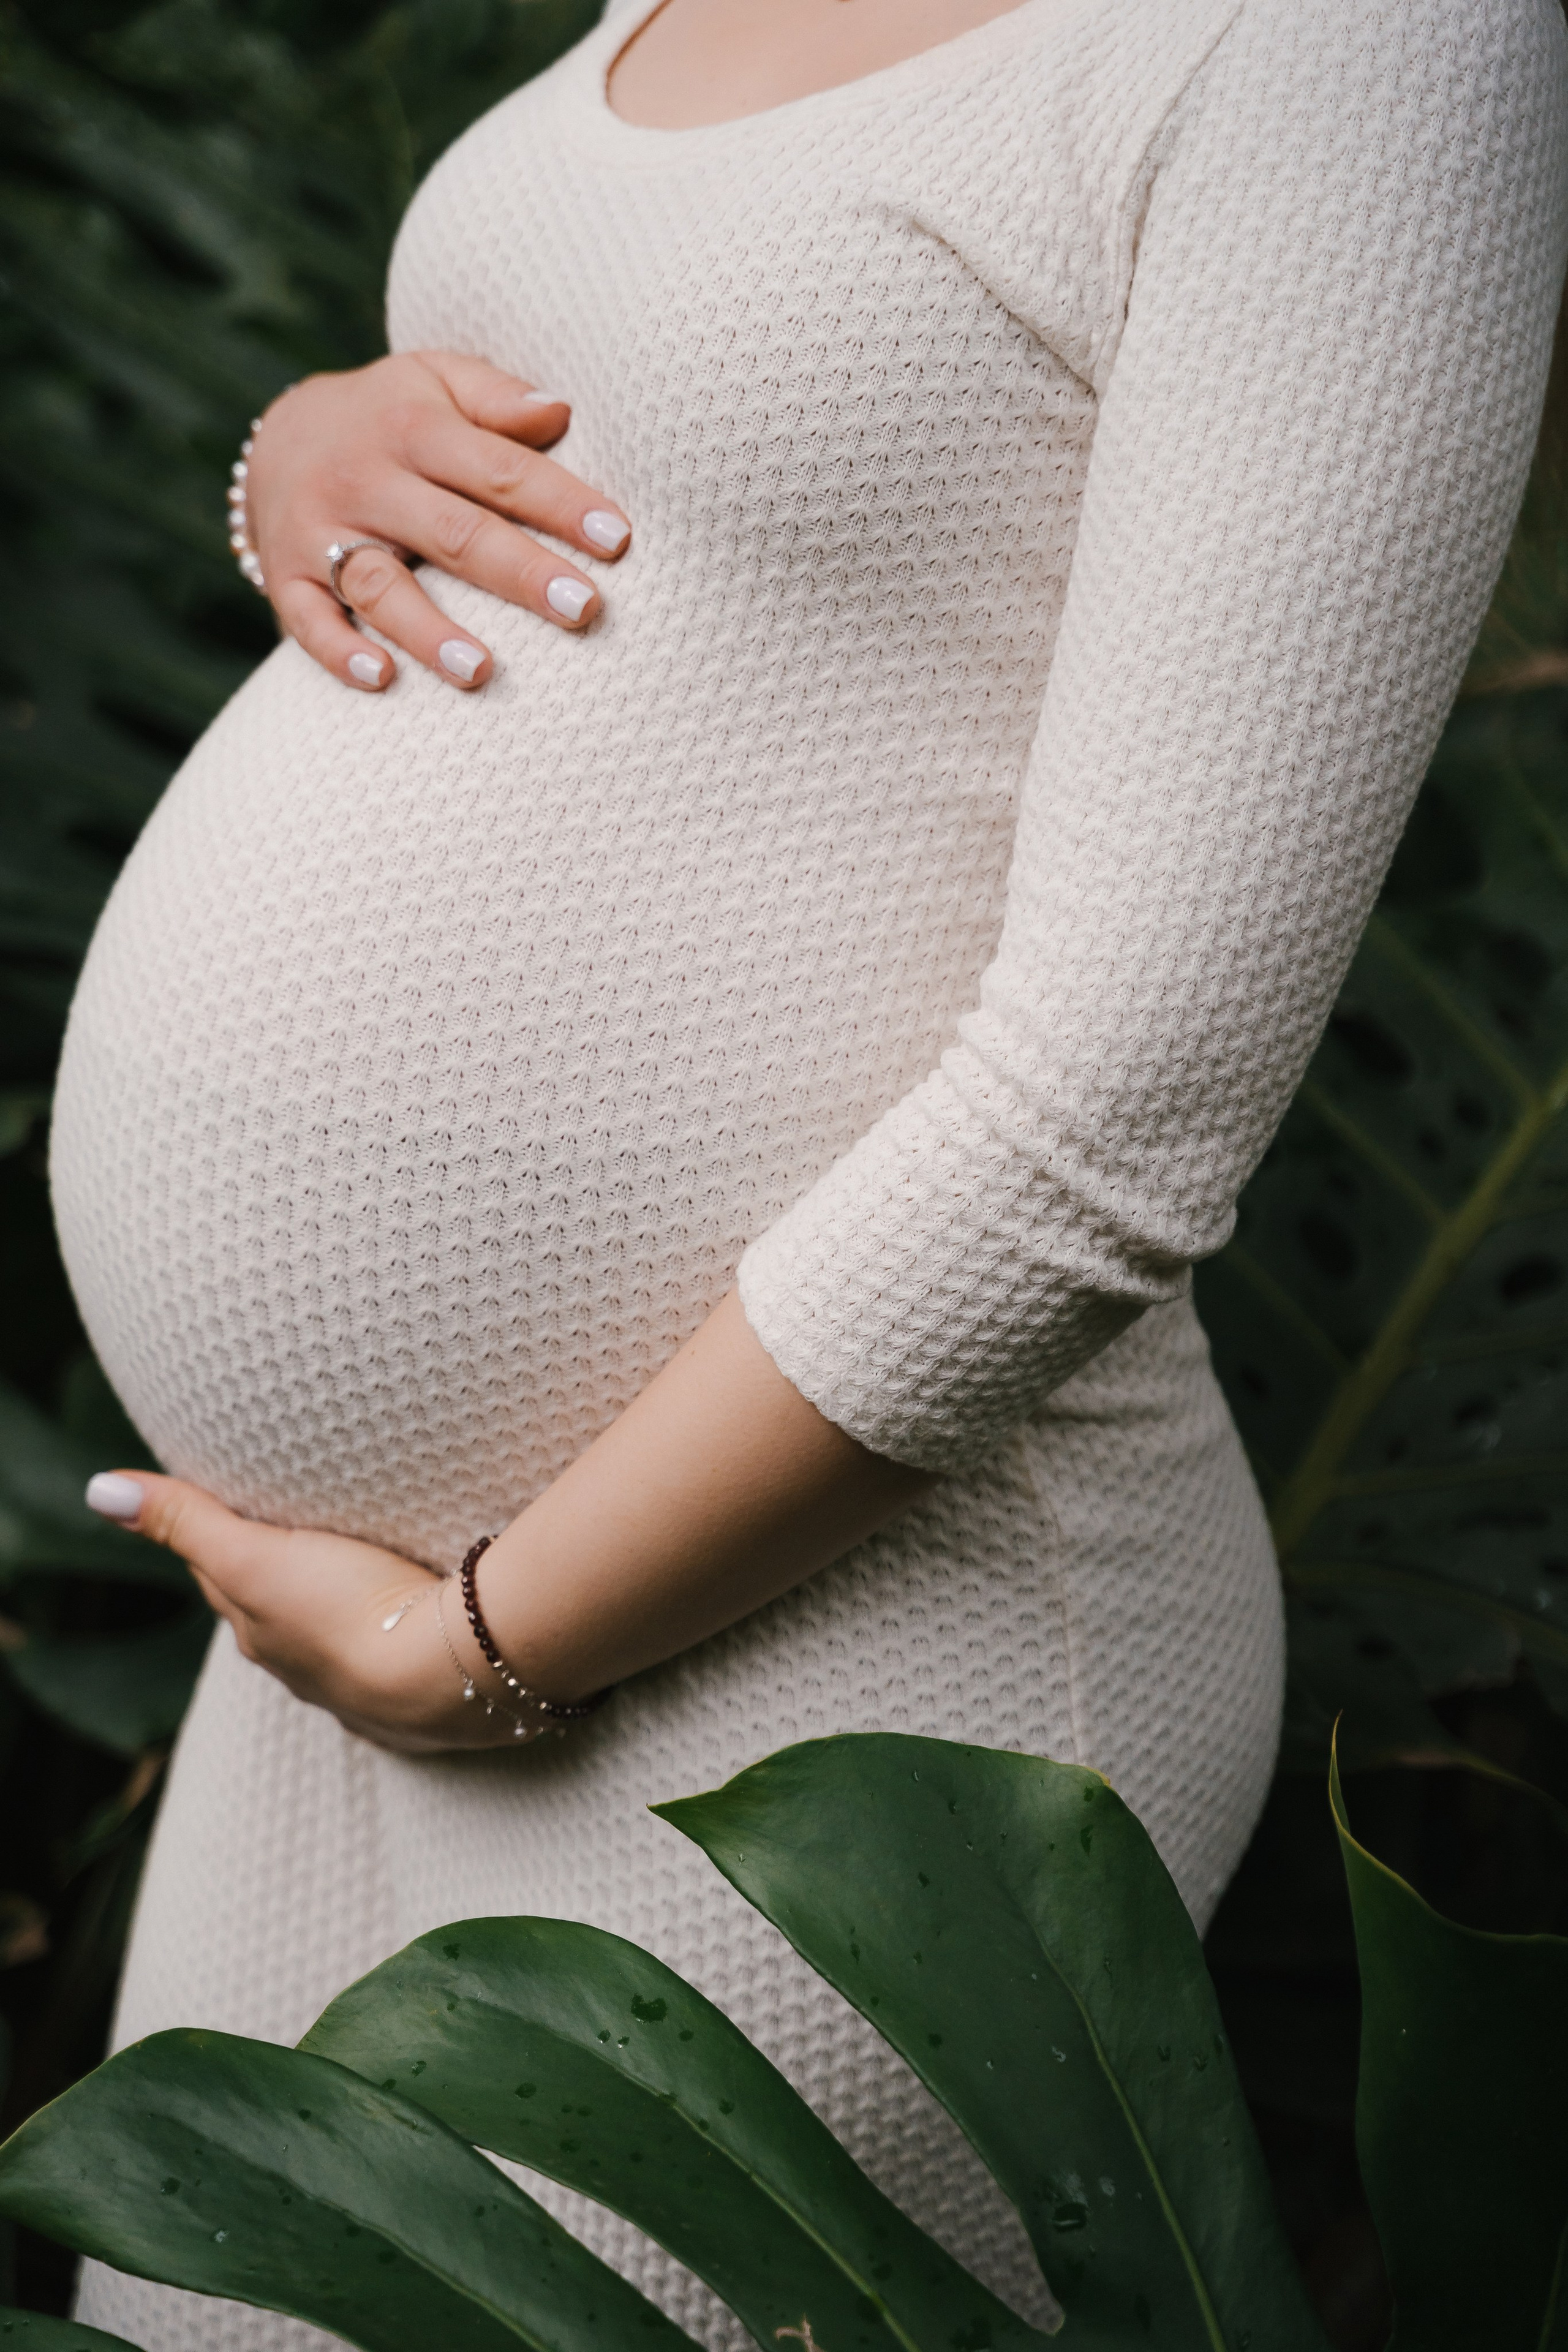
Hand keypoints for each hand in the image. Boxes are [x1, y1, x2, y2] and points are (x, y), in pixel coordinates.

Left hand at [84, 1472, 540, 1752]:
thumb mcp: (254, 1555)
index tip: (230, 1501)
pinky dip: (392, 1642)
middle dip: (279, 1574)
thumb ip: (186, 1520)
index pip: (227, 1577)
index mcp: (261, 1631)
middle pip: (278, 1610)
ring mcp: (364, 1688)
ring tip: (357, 1571)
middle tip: (294, 1526)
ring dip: (339, 1609)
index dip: (224, 1538)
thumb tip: (97, 1488)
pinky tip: (407, 1633)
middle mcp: (304, 1667)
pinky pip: (394, 1663)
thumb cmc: (345, 1609)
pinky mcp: (420, 1699)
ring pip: (336, 1637)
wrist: (446, 1675)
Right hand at [245, 351, 631, 694]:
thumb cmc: (390, 415)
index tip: (617, 538)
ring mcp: (321, 533)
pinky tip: (382, 680)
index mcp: (415, 429)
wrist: (277, 435)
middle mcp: (367, 480)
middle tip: (581, 608)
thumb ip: (497, 397)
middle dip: (519, 572)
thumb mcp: (436, 379)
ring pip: (380, 586)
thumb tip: (560, 412)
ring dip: (429, 631)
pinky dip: (340, 654)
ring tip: (481, 671)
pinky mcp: (287, 578)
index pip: (500, 470)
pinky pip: (309, 622)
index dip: (560, 504)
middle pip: (452, 531)